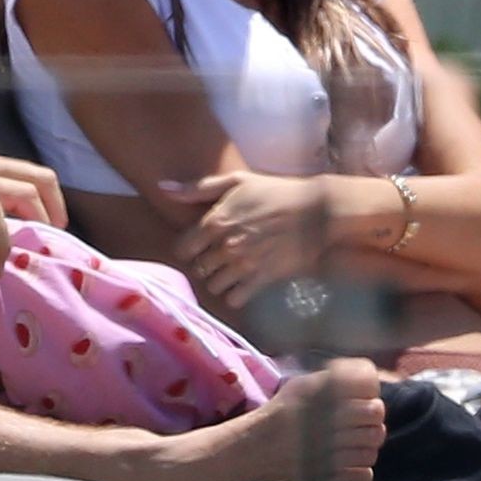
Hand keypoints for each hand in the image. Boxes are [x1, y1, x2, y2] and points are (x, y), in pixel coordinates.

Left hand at [171, 170, 332, 308]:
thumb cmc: (275, 193)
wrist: (317, 213)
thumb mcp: (236, 181)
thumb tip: (163, 187)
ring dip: (218, 280)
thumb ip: (198, 188)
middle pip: (198, 268)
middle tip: (215, 259)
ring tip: (229, 271)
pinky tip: (242, 284)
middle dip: (203, 264)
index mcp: (214, 221)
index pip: (182, 248)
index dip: (188, 248)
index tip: (198, 245)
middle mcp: (224, 246)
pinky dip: (234, 295)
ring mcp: (243, 265)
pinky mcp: (262, 279)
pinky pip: (235, 299)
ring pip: (213, 286)